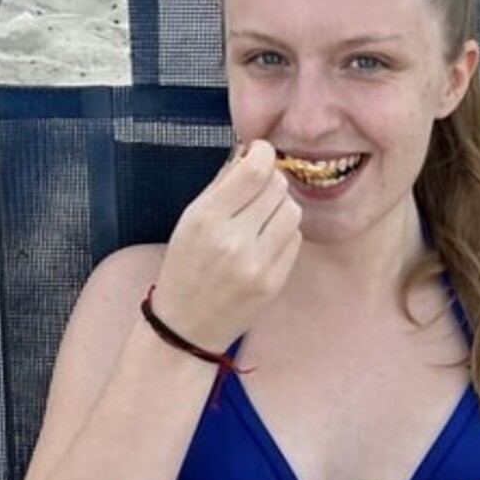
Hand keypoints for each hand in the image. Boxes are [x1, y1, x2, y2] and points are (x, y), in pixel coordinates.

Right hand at [152, 139, 302, 352]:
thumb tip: (250, 153)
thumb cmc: (185, 267)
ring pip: (292, 211)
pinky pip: (294, 239)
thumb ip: (221, 185)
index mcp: (207, 219)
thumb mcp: (190, 220)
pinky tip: (265, 241)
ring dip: (281, 206)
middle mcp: (234, 241)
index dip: (263, 153)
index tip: (260, 153)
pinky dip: (284, 232)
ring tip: (262, 217)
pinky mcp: (273, 283)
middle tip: (258, 190)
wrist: (186, 326)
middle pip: (277, 187)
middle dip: (270, 181)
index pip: (255, 170)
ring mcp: (257, 265)